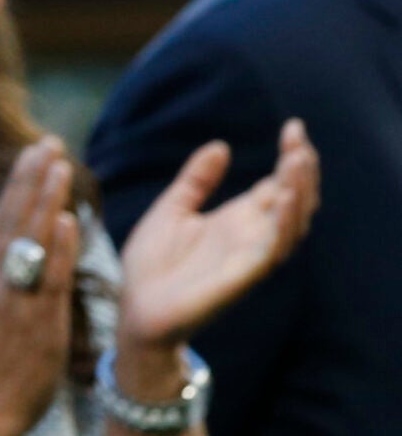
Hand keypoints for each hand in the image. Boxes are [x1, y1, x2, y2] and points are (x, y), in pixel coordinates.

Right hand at [0, 138, 81, 435]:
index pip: (2, 214)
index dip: (20, 180)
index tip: (37, 147)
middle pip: (15, 219)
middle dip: (31, 178)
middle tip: (49, 141)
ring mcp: (16, 298)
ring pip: (31, 241)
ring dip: (45, 201)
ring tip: (60, 165)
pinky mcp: (38, 320)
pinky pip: (49, 279)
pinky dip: (57, 250)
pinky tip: (68, 221)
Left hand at [117, 120, 318, 359]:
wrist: (133, 308)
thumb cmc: (152, 264)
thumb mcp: (172, 209)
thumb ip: (197, 180)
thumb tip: (221, 146)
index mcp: (237, 220)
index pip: (277, 186)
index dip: (291, 159)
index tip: (294, 128)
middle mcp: (251, 236)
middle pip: (294, 201)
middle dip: (302, 171)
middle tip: (299, 140)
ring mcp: (250, 256)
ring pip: (292, 223)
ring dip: (299, 192)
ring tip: (297, 160)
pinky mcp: (242, 276)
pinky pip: (272, 251)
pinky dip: (281, 224)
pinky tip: (281, 198)